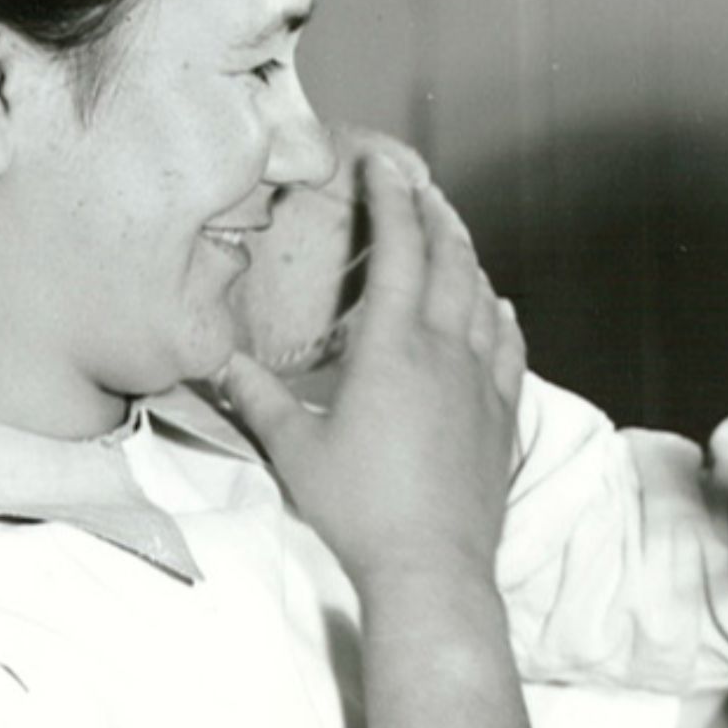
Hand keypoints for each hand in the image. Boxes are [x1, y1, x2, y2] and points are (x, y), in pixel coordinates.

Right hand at [221, 152, 525, 585]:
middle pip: (449, 261)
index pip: (397, 251)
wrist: (432, 563)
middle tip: (420, 184)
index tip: (383, 164)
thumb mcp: (295, 451)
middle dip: (434, 214)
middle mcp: (445, 351)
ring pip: (482, 298)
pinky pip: (509, 349)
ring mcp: (481, 381)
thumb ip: (258, 399)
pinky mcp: (503, 415)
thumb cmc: (359, 508)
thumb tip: (218, 364)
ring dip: (468, 256)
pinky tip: (499, 308)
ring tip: (453, 232)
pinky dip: (501, 317)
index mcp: (392, 348)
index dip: (392, 199)